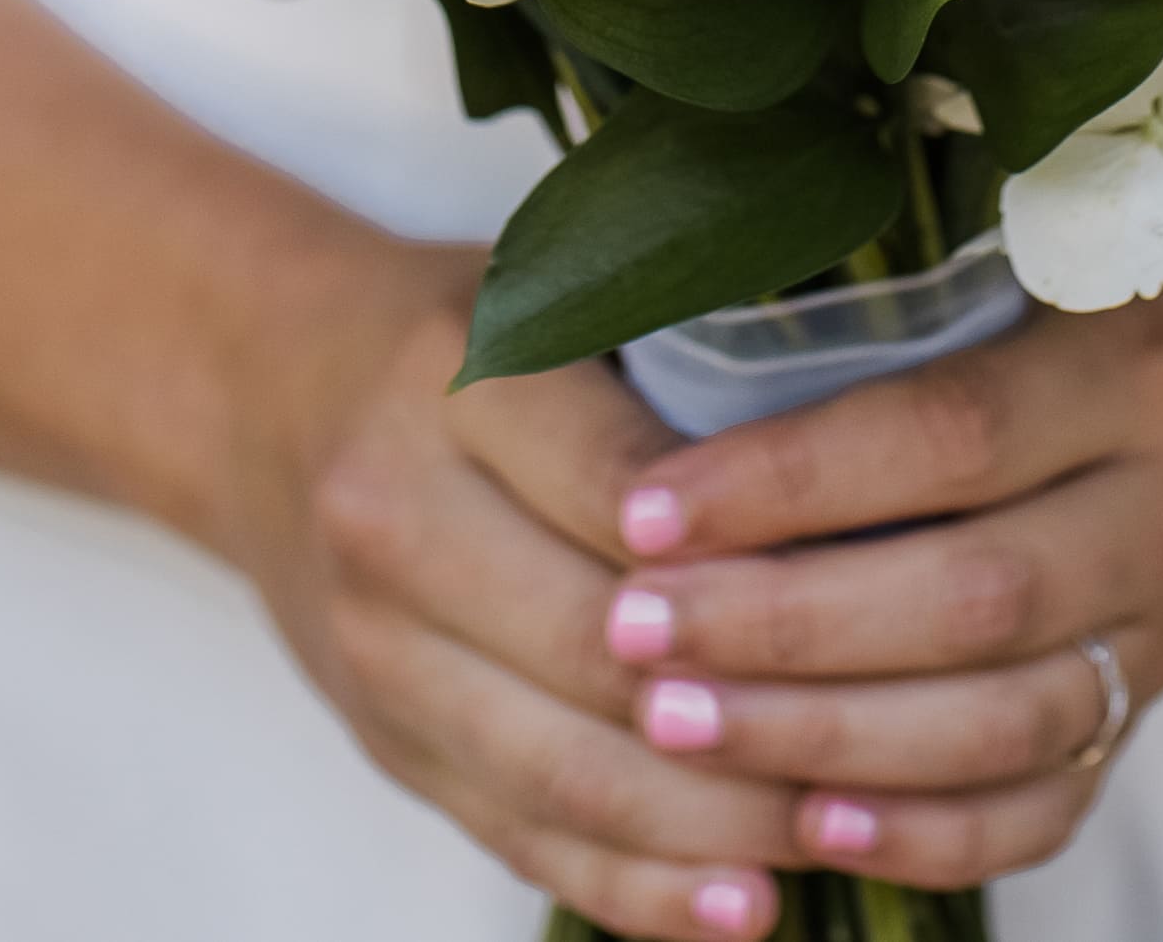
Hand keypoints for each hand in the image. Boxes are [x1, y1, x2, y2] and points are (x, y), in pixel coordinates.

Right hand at [225, 252, 824, 938]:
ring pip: (565, 769)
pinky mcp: (388, 744)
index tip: (874, 588)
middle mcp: (395, 518)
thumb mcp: (557, 283)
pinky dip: (641, 890)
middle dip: (753, 708)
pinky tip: (744, 910)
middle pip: (592, 648)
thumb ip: (686, 339)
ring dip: (713, 824)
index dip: (744, 552)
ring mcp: (379, 652)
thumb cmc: (462, 337)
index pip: (621, 484)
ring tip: (843, 834)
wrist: (263, 394)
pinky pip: (523, 840)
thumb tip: (883, 429)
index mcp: (454, 379)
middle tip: (899, 735)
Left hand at [593, 300, 1162, 897]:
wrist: (1132, 409)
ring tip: (677, 726)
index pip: (951, 432)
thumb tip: (629, 383)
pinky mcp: (1136, 727)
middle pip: (977, 594)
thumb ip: (831, 324)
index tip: (641, 512)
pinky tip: (803, 823)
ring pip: (1001, 721)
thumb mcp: (940, 280)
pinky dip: (918, 831)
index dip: (788, 481)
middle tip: (634, 634)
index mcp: (1135, 363)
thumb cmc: (984, 320)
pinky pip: (1036, 813)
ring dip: (823, 736)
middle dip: (786, 625)